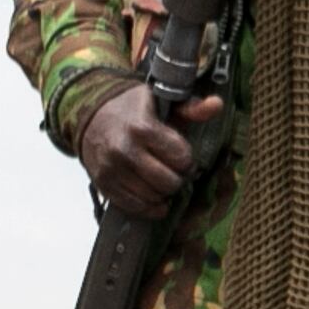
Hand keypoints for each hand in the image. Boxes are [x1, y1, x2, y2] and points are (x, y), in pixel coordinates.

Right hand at [76, 79, 221, 220]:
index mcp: (142, 127)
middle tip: (175, 171)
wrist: (91, 118)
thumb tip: (217, 105)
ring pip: (153, 197)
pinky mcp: (104, 185)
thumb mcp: (161, 101)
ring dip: (164, 193)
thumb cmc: (132, 109)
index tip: (182, 155)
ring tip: (162, 180)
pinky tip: (154, 196)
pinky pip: (135, 207)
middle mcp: (125, 150)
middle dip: (178, 178)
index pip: (180, 157)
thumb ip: (191, 107)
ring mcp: (112, 170)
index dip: (187, 159)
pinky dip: (150, 206)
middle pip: (169, 181)